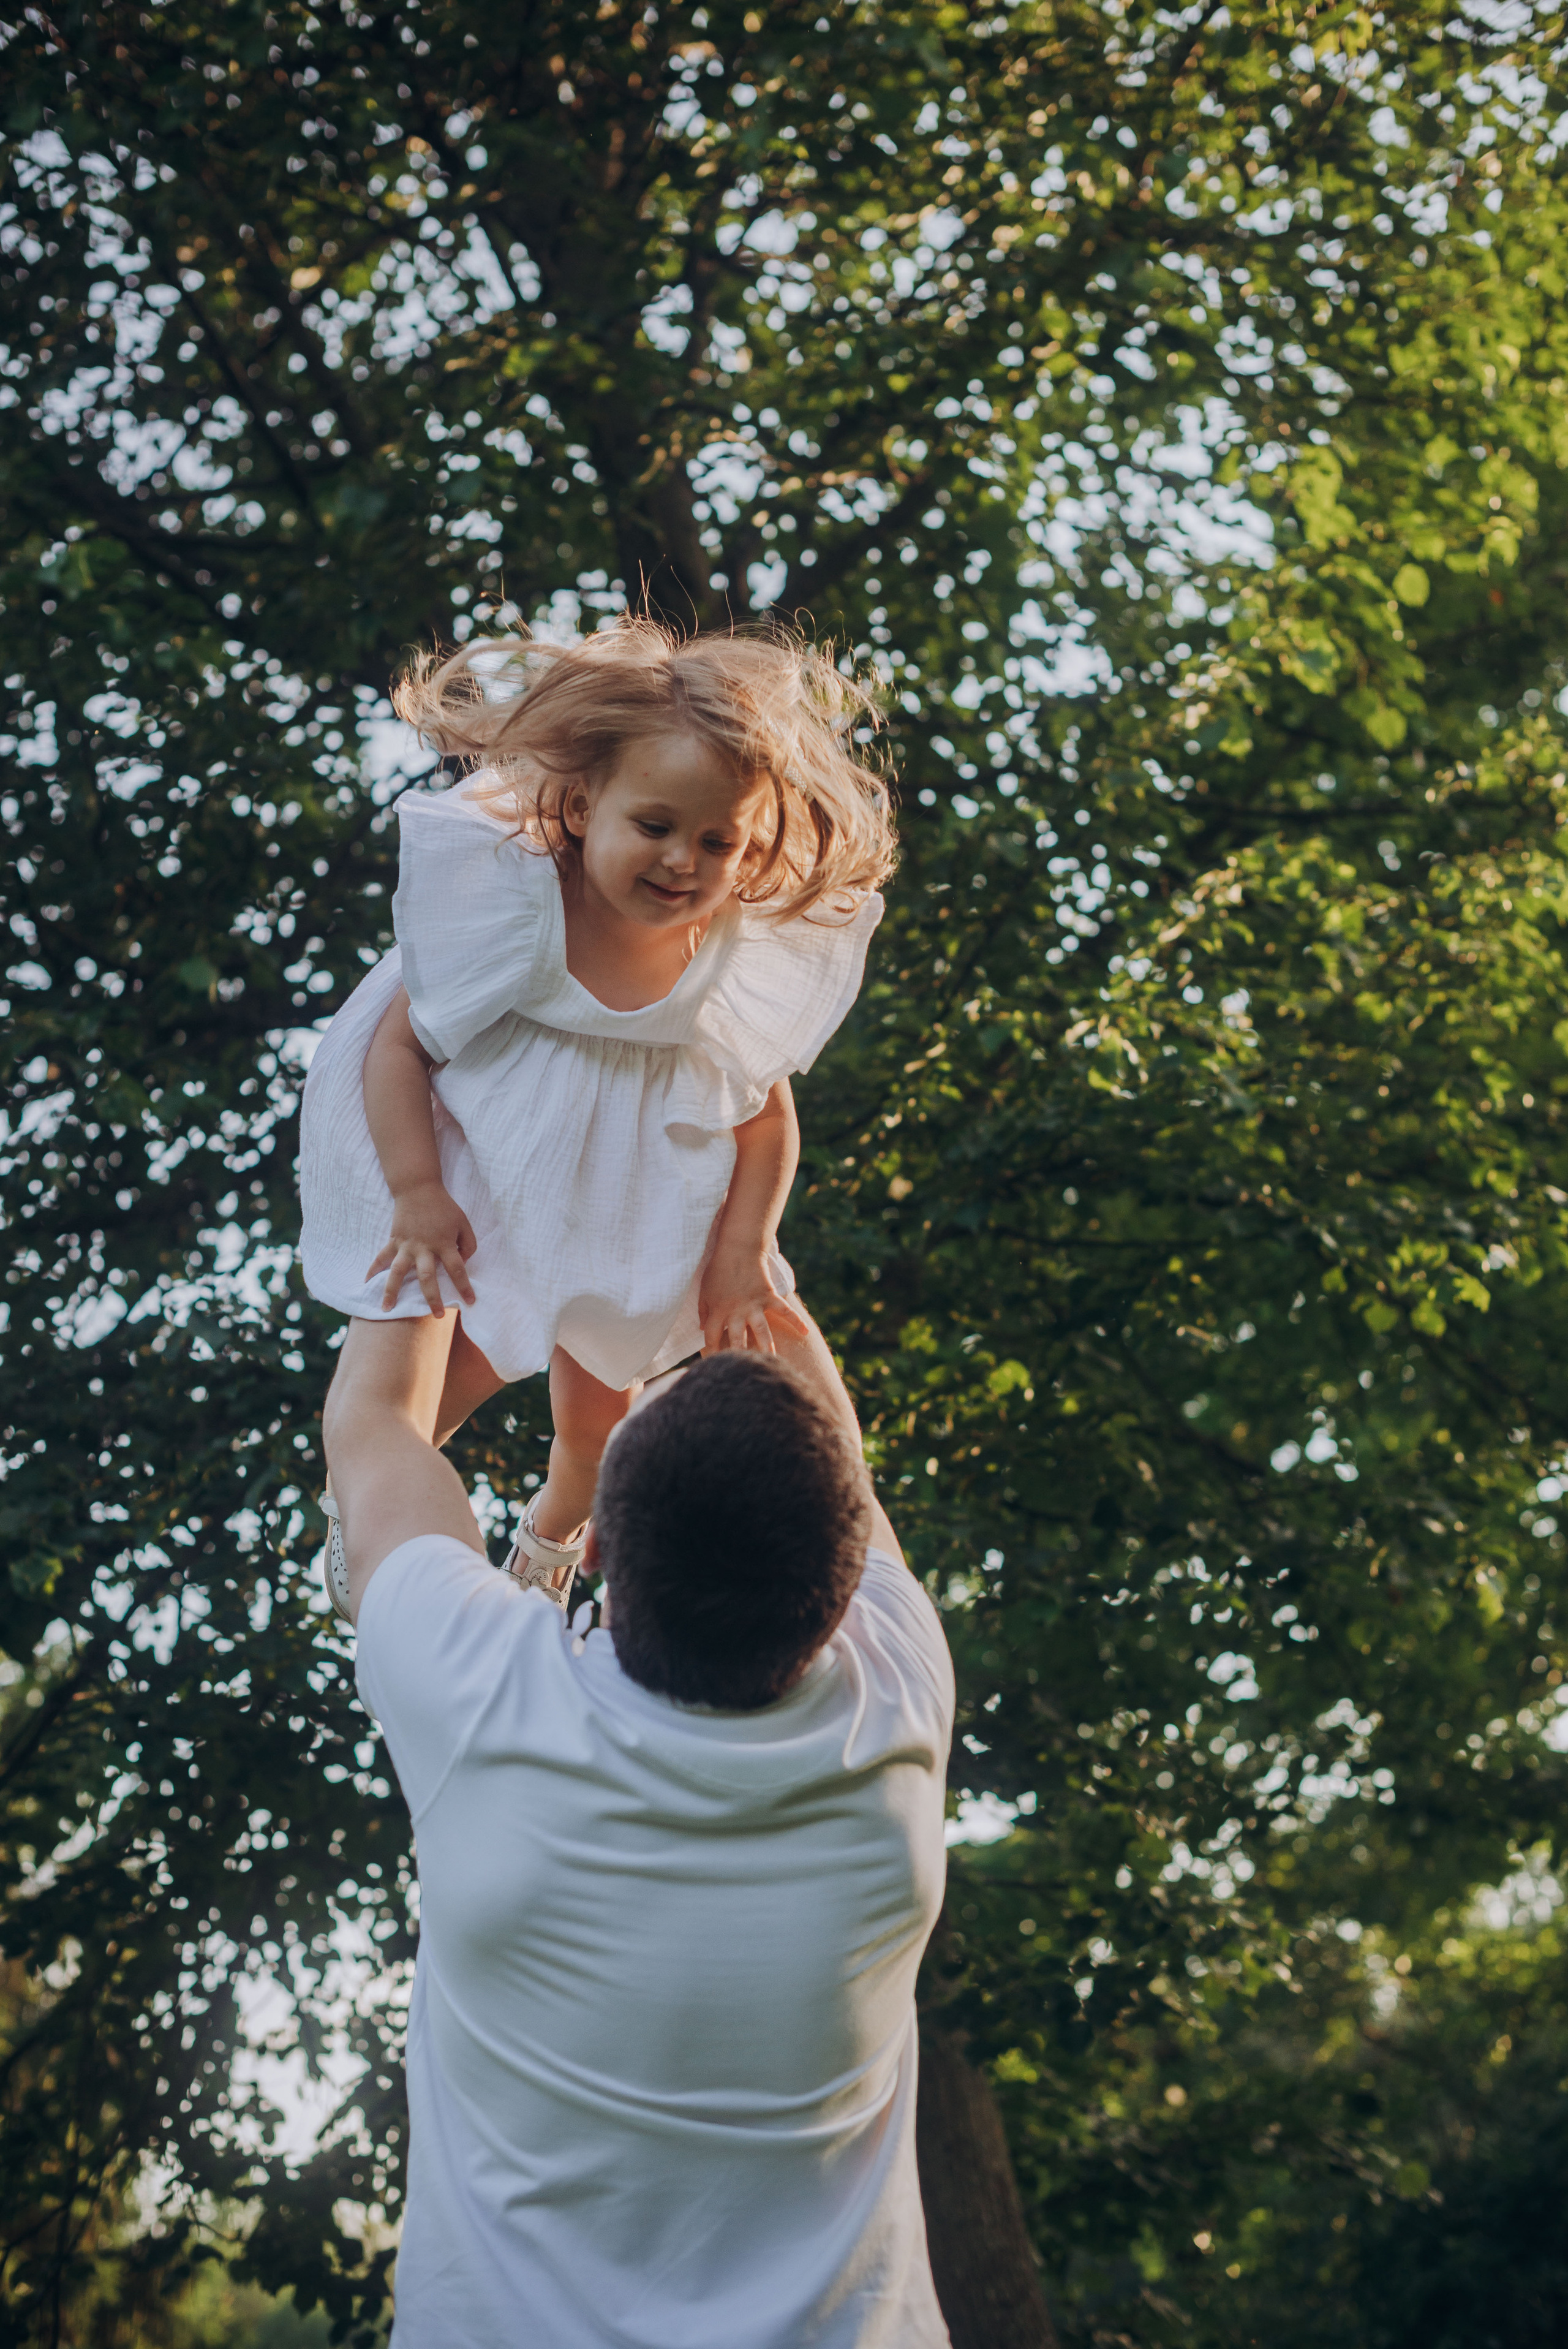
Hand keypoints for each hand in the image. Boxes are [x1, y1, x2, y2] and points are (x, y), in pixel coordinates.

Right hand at [366, 1180, 476, 1314]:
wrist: (418, 1188)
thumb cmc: (444, 1207)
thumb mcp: (464, 1223)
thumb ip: (469, 1244)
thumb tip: (462, 1262)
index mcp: (444, 1243)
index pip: (458, 1269)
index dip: (465, 1287)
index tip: (470, 1302)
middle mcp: (424, 1247)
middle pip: (428, 1277)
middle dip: (433, 1298)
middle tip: (437, 1315)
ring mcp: (406, 1245)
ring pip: (398, 1272)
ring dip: (392, 1291)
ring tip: (386, 1309)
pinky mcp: (394, 1240)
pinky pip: (381, 1257)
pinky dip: (373, 1269)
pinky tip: (366, 1282)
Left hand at [699, 1246, 808, 1355]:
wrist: (738, 1248)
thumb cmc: (718, 1269)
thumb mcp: (704, 1290)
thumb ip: (703, 1311)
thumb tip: (702, 1329)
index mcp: (718, 1311)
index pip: (711, 1338)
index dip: (710, 1352)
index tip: (712, 1364)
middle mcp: (736, 1311)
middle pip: (737, 1340)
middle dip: (739, 1357)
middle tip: (742, 1373)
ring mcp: (754, 1305)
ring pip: (761, 1331)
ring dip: (766, 1348)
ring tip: (772, 1363)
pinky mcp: (769, 1297)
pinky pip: (784, 1311)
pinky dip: (796, 1321)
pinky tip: (805, 1333)